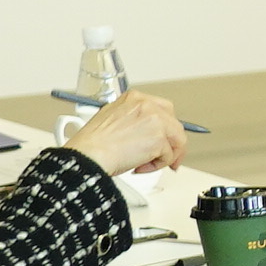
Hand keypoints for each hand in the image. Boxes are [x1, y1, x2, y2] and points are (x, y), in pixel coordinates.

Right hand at [70, 88, 191, 176]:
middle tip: (166, 158)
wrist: (88, 154)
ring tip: (146, 165)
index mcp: (134, 98)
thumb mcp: (111, 118)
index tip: (164, 140)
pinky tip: (138, 167)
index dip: (165, 128)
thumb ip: (131, 119)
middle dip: (172, 144)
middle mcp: (147, 105)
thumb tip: (145, 132)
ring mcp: (155, 120)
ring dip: (165, 156)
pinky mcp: (159, 138)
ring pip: (177, 140)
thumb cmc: (93, 143)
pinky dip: (156, 166)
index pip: (162, 109)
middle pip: (174, 124)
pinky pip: (168, 156)